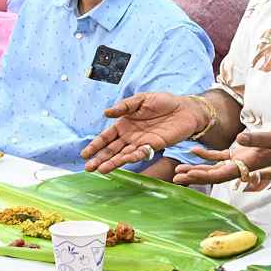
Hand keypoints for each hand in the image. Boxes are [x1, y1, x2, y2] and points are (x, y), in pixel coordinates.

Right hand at [81, 93, 207, 172]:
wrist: (185, 108)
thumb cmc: (163, 102)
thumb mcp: (141, 100)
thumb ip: (124, 106)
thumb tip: (106, 112)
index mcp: (124, 124)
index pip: (106, 137)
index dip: (95, 146)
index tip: (85, 155)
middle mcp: (131, 136)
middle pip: (112, 150)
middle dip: (100, 159)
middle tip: (88, 168)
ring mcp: (142, 142)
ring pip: (124, 154)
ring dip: (113, 162)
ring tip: (102, 170)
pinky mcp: (155, 146)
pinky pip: (142, 153)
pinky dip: (133, 157)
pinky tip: (124, 161)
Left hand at [172, 124, 270, 185]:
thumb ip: (258, 138)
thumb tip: (240, 139)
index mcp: (248, 163)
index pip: (222, 173)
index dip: (205, 175)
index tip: (188, 175)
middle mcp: (242, 165)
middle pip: (215, 174)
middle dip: (196, 176)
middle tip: (176, 177)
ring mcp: (241, 159)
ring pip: (215, 167)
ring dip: (198, 169)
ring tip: (179, 170)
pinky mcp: (242, 153)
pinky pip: (221, 156)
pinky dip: (207, 155)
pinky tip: (194, 150)